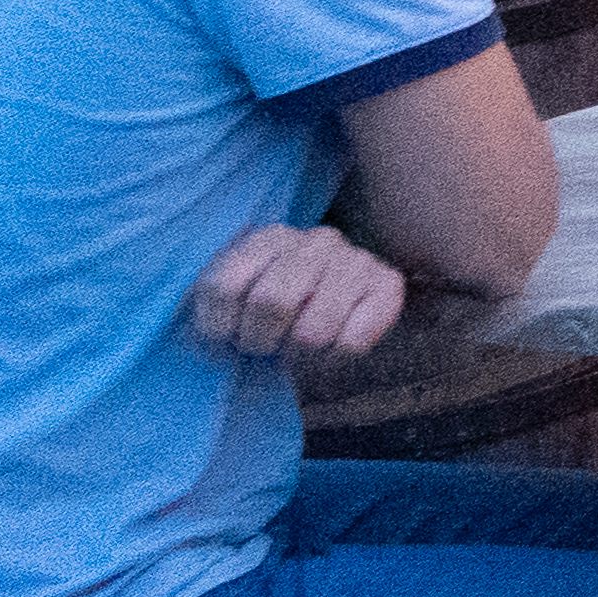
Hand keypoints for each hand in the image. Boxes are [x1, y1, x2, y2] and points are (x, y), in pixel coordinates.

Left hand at [188, 223, 411, 360]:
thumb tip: (208, 341)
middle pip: (270, 302)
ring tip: (296, 346)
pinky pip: (352, 341)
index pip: (224, 287)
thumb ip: (213, 312)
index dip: (218, 327)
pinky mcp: (388, 285)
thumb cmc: (266, 315)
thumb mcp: (229, 305)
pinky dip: (333, 358)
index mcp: (268, 238)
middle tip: (264, 346)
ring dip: (298, 354)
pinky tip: (329, 347)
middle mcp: (316, 240)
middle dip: (259, 341)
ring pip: (313, 330)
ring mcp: (356, 259)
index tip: (226, 335)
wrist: (325, 314)